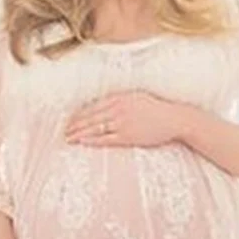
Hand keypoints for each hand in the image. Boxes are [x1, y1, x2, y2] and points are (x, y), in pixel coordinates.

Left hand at [64, 91, 181, 147]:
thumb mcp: (137, 97)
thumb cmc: (157, 109)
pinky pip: (105, 139)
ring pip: (95, 128)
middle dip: (75, 124)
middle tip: (64, 131)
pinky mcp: (128, 136)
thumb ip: (120, 99)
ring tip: (68, 138)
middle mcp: (118, 108)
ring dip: (79, 133)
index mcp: (120, 97)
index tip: (70, 119)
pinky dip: (92, 140)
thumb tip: (104, 104)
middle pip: (90, 117)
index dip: (79, 114)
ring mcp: (122, 122)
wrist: (175, 119)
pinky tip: (82, 142)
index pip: (93, 106)